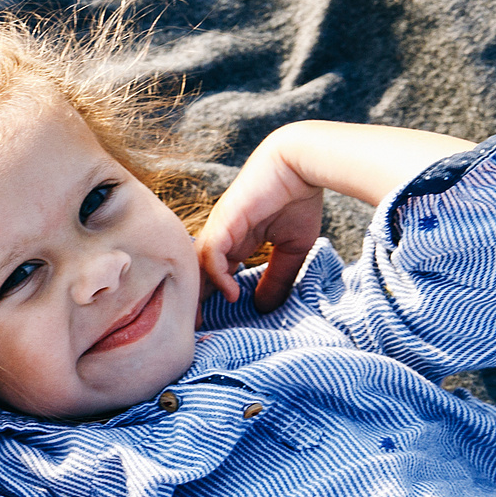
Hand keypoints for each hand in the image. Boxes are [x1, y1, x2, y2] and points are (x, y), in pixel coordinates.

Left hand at [195, 132, 324, 313]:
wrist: (299, 164)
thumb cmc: (299, 200)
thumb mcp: (291, 249)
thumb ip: (277, 277)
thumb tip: (263, 307)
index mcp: (235, 242)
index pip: (214, 274)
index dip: (212, 298)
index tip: (214, 324)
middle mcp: (222, 236)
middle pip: (198, 273)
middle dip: (196, 302)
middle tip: (196, 332)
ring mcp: (220, 228)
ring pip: (198, 266)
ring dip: (200, 293)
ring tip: (204, 319)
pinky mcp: (224, 221)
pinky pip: (211, 253)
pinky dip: (217, 274)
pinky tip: (230, 292)